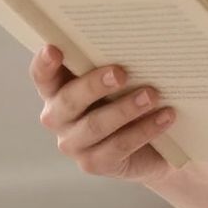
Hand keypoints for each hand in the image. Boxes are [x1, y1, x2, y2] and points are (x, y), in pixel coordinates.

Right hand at [29, 44, 178, 187]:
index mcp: (56, 90)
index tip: (54, 49)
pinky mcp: (93, 164)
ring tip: (152, 95)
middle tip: (121, 73)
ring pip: (95, 125)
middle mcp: (57, 118)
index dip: (44, 64)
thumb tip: (133, 43)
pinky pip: (118, 146)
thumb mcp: (118, 81)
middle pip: (68, 100)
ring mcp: (73, 144)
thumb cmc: (129, 99)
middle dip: (94, 85)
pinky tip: (165, 116)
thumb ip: (112, 65)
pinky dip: (144, 130)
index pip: (42, 76)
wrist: (153, 146)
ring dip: (125, 109)